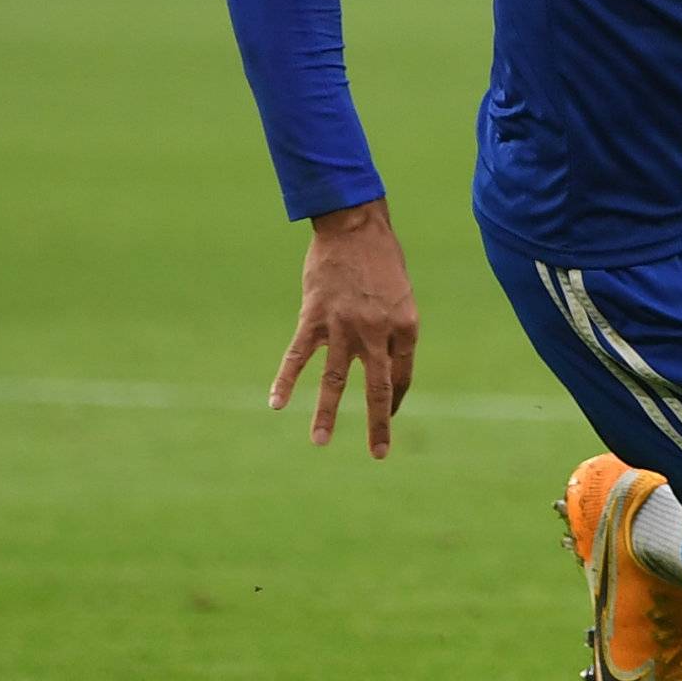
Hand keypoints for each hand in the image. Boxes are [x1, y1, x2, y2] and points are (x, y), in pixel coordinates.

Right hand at [273, 199, 417, 458]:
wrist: (355, 226)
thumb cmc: (382, 260)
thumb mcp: (401, 297)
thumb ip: (394, 331)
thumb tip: (384, 361)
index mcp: (406, 328)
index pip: (401, 377)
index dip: (395, 400)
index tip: (389, 415)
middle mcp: (377, 332)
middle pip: (378, 388)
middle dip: (379, 425)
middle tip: (379, 454)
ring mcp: (344, 326)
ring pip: (334, 381)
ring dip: (326, 414)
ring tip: (320, 442)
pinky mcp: (314, 318)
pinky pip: (298, 356)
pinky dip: (285, 380)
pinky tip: (276, 403)